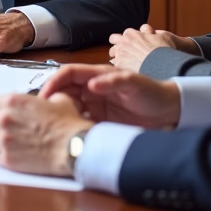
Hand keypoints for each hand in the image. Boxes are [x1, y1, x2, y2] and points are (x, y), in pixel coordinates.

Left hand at [0, 92, 92, 176]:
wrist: (73, 147)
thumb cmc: (67, 125)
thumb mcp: (59, 100)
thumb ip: (44, 98)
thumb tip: (45, 100)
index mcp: (13, 101)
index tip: (2, 116)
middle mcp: (3, 119)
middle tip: (8, 133)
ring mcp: (3, 140)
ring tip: (13, 147)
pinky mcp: (6, 159)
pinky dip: (4, 157)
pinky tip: (16, 156)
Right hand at [37, 64, 180, 129]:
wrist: (169, 112)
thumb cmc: (153, 92)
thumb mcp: (134, 83)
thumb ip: (113, 81)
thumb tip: (91, 84)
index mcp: (97, 75)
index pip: (67, 74)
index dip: (53, 82)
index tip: (44, 96)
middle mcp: (92, 90)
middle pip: (63, 91)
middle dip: (50, 101)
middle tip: (42, 116)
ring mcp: (94, 106)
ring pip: (68, 108)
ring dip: (59, 116)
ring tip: (52, 128)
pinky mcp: (99, 122)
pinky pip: (79, 124)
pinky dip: (72, 128)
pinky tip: (70, 136)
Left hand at [107, 24, 200, 70]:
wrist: (162, 67)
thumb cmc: (165, 51)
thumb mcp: (164, 36)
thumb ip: (155, 33)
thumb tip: (150, 32)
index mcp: (132, 34)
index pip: (126, 33)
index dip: (130, 38)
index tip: (134, 43)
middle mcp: (123, 42)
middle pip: (114, 39)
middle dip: (119, 44)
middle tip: (126, 51)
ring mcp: (120, 54)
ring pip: (112, 52)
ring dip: (117, 55)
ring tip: (126, 61)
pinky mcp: (119, 67)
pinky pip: (114, 65)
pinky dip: (119, 67)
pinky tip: (126, 71)